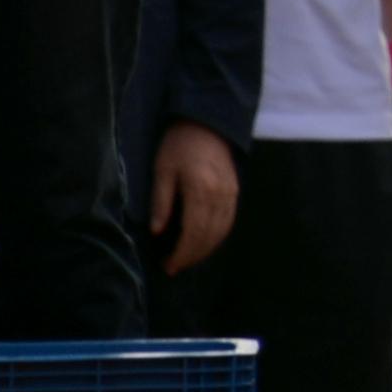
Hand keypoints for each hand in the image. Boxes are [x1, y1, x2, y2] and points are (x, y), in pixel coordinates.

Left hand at [149, 122, 239, 275]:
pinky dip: (217, 236)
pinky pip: (229, 220)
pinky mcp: (234, 190)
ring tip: (187, 259)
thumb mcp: (162, 170)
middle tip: (173, 268)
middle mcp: (220, 194)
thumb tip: (157, 232)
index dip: (181, 253)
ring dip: (205, 249)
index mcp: (201, 189)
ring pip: (222, 230)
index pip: (193, 231)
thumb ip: (161, 201)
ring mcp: (231, 193)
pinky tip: (204, 242)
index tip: (167, 266)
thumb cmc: (179, 145)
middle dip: (192, 256)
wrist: (207, 123)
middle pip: (209, 235)